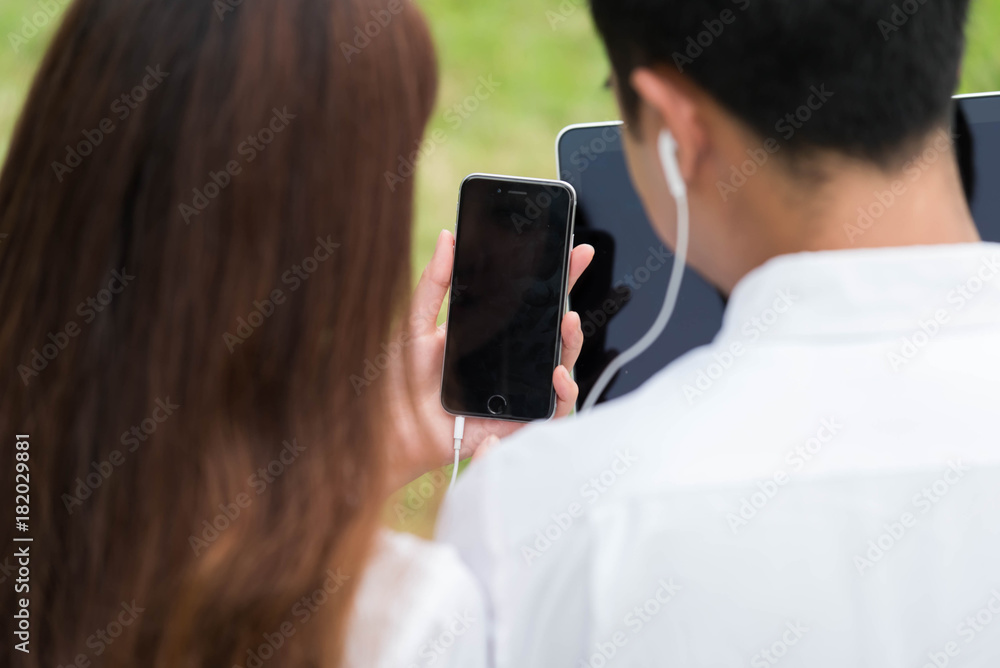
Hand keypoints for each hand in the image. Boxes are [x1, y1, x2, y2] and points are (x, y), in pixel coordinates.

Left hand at [386, 229, 593, 486]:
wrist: (402, 428)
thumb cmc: (409, 379)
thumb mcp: (418, 324)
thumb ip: (434, 284)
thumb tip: (448, 238)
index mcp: (496, 333)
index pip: (534, 300)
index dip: (556, 275)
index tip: (572, 249)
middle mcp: (516, 358)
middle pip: (555, 328)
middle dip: (571, 297)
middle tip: (577, 268)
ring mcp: (523, 388)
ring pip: (563, 363)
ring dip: (573, 342)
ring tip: (568, 322)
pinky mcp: (524, 418)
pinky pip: (556, 407)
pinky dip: (563, 390)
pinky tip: (556, 374)